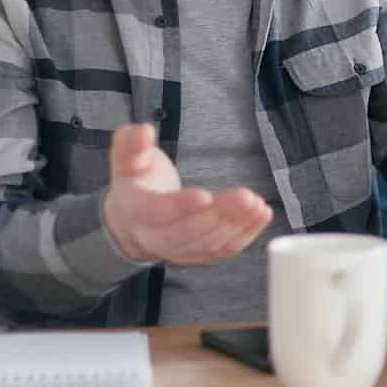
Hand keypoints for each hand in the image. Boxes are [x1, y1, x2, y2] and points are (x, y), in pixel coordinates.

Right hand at [102, 123, 271, 263]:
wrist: (131, 221)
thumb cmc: (136, 184)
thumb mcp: (126, 159)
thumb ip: (131, 144)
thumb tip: (142, 132)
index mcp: (136, 211)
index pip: (158, 212)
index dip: (181, 207)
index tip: (204, 196)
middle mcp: (155, 237)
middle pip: (188, 232)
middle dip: (219, 216)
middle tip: (244, 197)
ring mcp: (179, 250)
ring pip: (209, 243)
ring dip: (236, 224)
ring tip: (256, 204)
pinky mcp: (200, 254)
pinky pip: (225, 249)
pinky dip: (246, 234)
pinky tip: (260, 215)